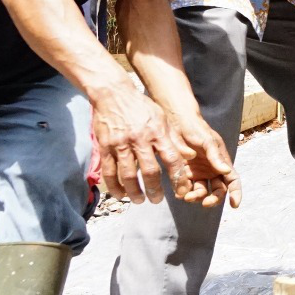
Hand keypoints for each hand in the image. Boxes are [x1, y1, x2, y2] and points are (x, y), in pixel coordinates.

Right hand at [90, 82, 195, 204]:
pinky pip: (109, 171)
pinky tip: (120, 194)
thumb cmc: (141, 107)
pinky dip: (114, 186)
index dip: (178, 178)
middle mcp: (139, 139)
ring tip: (139, 200)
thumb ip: (175, 139)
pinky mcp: (104, 146)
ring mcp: (120, 143)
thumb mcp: (162, 118)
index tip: (182, 191)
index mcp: (157, 132)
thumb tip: (190, 157)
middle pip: (149, 171)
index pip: (172, 159)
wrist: (113, 93)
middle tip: (157, 200)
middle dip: (155, 189)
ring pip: (127, 174)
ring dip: (134, 191)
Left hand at [168, 112, 241, 208]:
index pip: (233, 180)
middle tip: (205, 203)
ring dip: (196, 197)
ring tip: (186, 196)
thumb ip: (216, 157)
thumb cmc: (196, 129)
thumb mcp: (208, 141)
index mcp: (222, 163)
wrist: (176, 122)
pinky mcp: (185, 173)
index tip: (234, 204)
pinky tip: (179, 193)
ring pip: (201, 192)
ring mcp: (198, 173)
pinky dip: (183, 193)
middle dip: (213, 199)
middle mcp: (212, 170)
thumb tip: (227, 171)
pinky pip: (186, 188)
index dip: (236, 193)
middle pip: (218, 191)